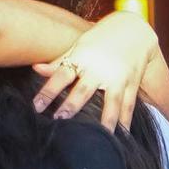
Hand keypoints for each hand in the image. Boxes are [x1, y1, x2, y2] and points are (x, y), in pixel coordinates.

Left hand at [30, 10, 160, 130]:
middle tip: (60, 120)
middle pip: (84, 90)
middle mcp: (100, 70)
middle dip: (72, 106)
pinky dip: (125, 123)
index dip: (48, 91)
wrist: (133, 30)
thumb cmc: (100, 39)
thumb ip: (59, 61)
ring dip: (104, 121)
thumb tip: (35, 68)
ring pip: (111, 103)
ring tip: (98, 139)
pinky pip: (128, 107)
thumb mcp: (79, 46)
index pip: (61, 75)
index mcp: (82, 58)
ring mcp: (118, 78)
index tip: (36, 106)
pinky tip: (121, 138)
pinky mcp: (132, 85)